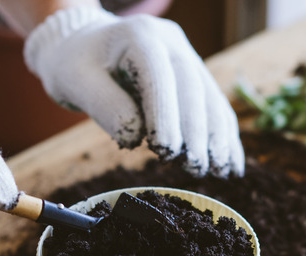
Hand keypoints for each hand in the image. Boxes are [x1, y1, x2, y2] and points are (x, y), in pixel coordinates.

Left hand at [23, 6, 244, 177]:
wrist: (83, 43)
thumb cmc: (74, 64)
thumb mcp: (75, 82)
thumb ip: (104, 106)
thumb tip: (136, 138)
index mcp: (138, 35)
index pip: (158, 75)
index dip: (165, 114)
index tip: (167, 151)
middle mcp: (170, 40)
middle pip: (191, 87)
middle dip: (196, 132)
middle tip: (195, 168)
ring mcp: (185, 54)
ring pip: (209, 97)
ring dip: (217, 137)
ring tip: (219, 171)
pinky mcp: (193, 73)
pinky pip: (213, 104)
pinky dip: (223, 135)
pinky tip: (231, 163)